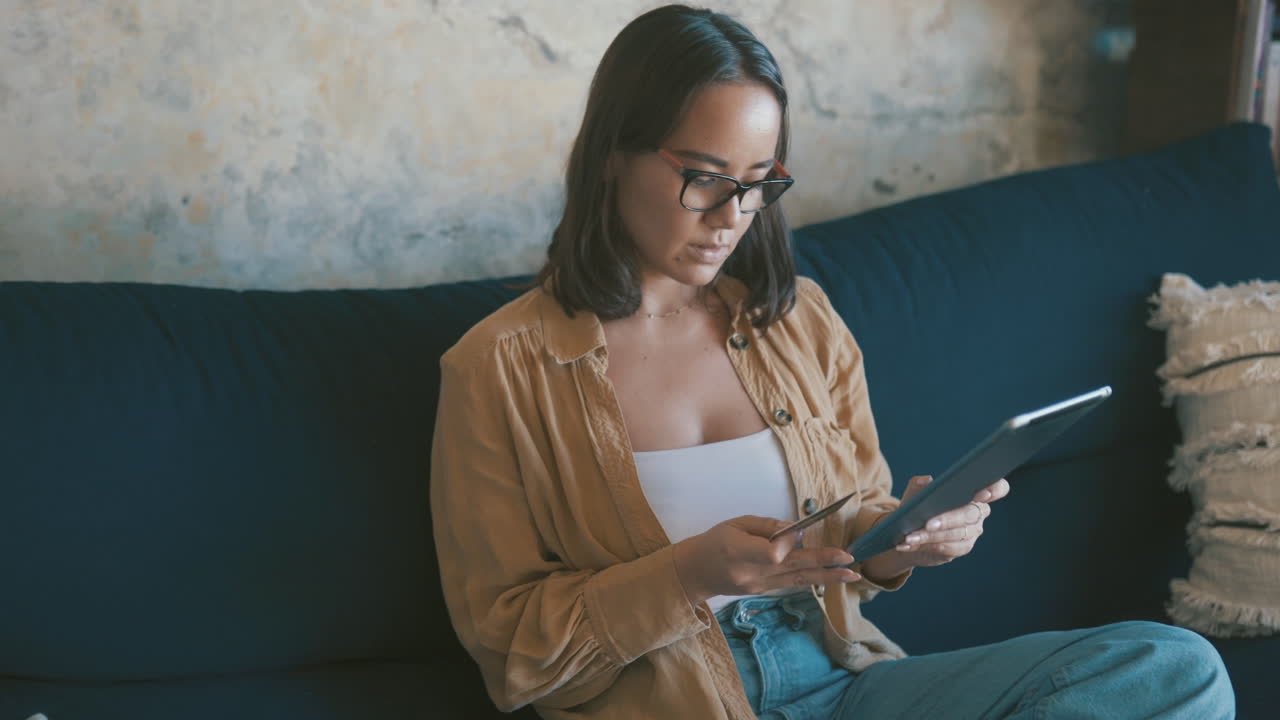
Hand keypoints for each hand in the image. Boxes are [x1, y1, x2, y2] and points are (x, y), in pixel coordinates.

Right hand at [672, 515, 861, 605]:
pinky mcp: (762, 592)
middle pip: (793, 569)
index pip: (773, 553)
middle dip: (824, 562)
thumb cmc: (714, 541)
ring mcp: (758, 587)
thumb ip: (765, 525)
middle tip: (848, 558)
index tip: (797, 530)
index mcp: (739, 552)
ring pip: (798, 581)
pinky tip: (829, 575)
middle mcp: (751, 574)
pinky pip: (790, 583)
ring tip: (851, 575)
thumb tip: (795, 530)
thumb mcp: (735, 523)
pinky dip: (810, 577)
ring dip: (826, 577)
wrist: (695, 572)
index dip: (788, 543)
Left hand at [892, 474, 1010, 565]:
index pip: (997, 489)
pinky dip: (927, 545)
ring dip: (931, 536)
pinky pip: (948, 548)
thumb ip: (918, 485)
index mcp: (973, 493)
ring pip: (957, 534)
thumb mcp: (914, 495)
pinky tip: (910, 545)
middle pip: (970, 514)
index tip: (981, 493)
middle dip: (948, 519)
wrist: (908, 534)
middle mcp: (978, 513)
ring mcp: (972, 532)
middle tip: (928, 523)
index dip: (994, 490)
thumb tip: (927, 480)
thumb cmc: (916, 509)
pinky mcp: (962, 548)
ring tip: (910, 537)